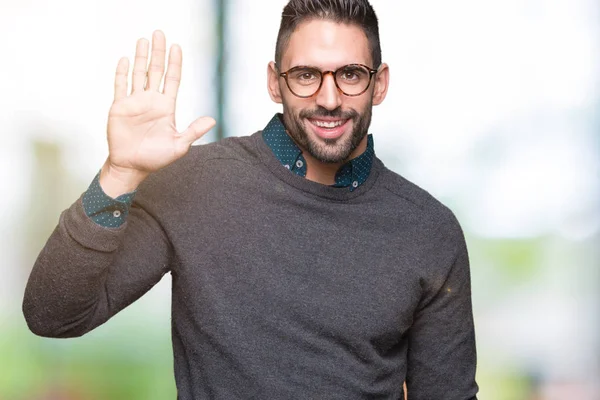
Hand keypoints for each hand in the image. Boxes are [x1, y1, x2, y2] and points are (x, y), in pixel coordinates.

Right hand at [101, 30, 214, 195]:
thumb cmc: (155, 158)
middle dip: (158, 52)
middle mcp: (151, 100)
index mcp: (166, 107)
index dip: (175, 63)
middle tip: (159, 33)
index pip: (172, 79)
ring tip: (143, 40)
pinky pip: (120, 86)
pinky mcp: (119, 107)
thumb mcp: (179, 145)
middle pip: (156, 71)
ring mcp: (135, 102)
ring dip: (141, 57)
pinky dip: (122, 72)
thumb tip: (212, 119)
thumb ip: (193, 131)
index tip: (177, 46)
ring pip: (138, 73)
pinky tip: (125, 59)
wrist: (132, 167)